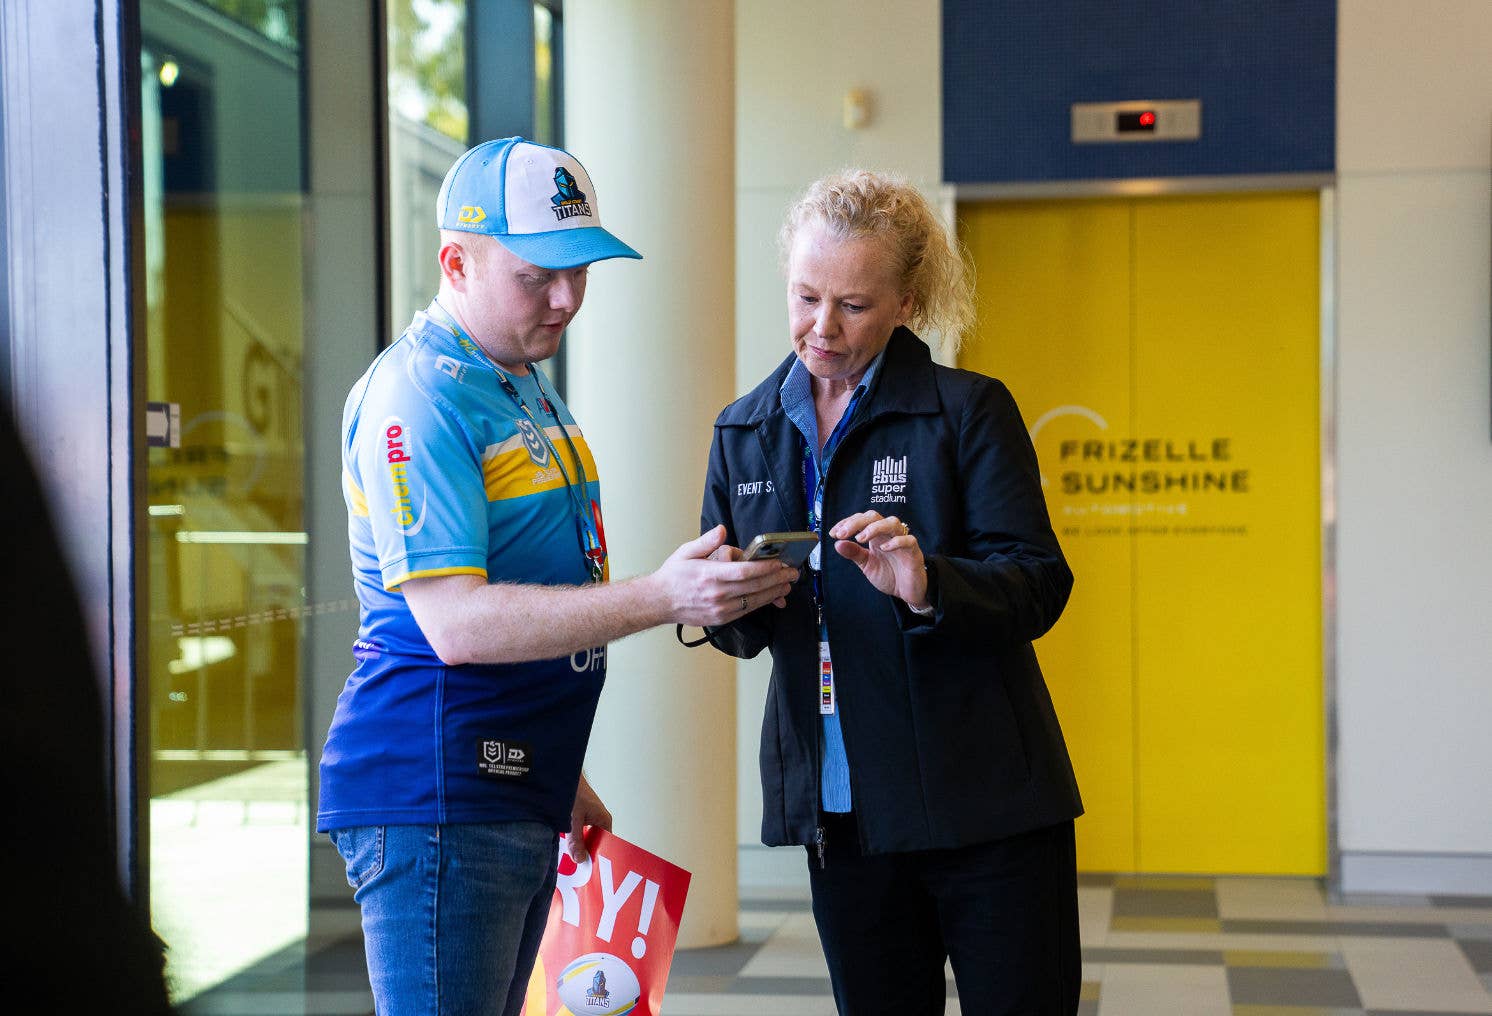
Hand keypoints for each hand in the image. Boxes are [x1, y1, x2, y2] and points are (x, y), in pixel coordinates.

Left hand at [568, 772, 611, 861]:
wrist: (562, 774)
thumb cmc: (573, 791)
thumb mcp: (573, 818)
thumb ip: (576, 839)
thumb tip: (580, 859)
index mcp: (603, 820)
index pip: (607, 845)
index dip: (599, 857)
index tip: (591, 870)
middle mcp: (598, 821)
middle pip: (595, 843)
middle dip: (587, 855)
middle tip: (579, 870)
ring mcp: (589, 819)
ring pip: (585, 839)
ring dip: (578, 847)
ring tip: (571, 861)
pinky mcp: (579, 818)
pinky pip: (578, 834)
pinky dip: (572, 840)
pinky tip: (564, 847)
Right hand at [655, 525, 796, 624]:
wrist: (660, 602)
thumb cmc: (674, 576)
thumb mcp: (686, 551)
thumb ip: (706, 541)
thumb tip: (722, 530)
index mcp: (709, 575)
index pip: (744, 572)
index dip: (765, 568)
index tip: (779, 563)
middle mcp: (717, 594)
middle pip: (754, 587)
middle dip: (776, 579)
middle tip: (792, 573)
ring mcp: (720, 609)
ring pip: (754, 601)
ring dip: (773, 592)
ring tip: (787, 584)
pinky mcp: (721, 618)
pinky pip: (747, 610)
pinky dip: (761, 603)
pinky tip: (772, 596)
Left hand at [830, 512, 928, 608]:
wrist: (907, 592)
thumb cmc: (890, 575)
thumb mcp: (866, 565)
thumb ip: (854, 553)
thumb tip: (837, 544)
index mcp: (876, 536)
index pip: (861, 520)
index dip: (847, 523)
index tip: (834, 533)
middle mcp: (888, 534)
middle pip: (874, 516)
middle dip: (856, 522)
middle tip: (842, 533)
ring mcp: (902, 541)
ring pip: (891, 522)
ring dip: (874, 527)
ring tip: (860, 538)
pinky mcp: (914, 552)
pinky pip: (908, 540)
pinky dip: (896, 541)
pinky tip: (883, 548)